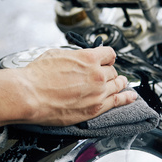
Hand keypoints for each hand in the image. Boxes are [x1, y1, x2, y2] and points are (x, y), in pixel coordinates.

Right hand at [19, 47, 137, 125]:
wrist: (30, 95)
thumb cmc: (37, 76)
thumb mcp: (57, 55)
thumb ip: (74, 57)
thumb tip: (78, 58)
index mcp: (88, 58)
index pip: (109, 53)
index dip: (107, 57)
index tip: (107, 59)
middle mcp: (97, 74)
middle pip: (113, 70)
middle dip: (109, 71)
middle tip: (106, 74)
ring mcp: (98, 92)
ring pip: (117, 84)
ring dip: (120, 83)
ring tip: (122, 83)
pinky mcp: (95, 108)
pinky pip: (118, 101)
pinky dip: (127, 98)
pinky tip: (131, 97)